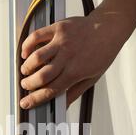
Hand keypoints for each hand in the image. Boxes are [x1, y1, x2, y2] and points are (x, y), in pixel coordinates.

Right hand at [19, 8, 135, 108]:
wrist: (110, 28)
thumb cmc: (102, 53)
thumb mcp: (92, 78)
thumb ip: (75, 92)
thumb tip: (63, 107)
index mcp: (76, 72)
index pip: (51, 90)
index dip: (35, 99)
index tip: (25, 103)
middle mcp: (68, 57)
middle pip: (41, 76)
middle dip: (29, 84)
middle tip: (26, 85)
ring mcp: (62, 41)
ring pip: (37, 57)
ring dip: (27, 67)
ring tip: (26, 70)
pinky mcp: (58, 28)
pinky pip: (37, 36)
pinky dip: (27, 45)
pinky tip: (26, 52)